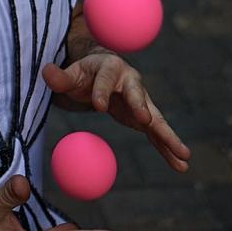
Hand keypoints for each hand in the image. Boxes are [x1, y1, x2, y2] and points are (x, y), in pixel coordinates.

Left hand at [43, 55, 190, 172]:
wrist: (103, 73)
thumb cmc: (85, 73)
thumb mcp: (72, 74)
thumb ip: (60, 76)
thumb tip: (47, 72)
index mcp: (111, 67)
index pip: (106, 78)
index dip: (102, 91)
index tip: (98, 106)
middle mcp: (132, 82)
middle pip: (138, 95)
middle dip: (142, 107)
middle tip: (146, 121)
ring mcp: (141, 100)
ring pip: (155, 119)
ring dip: (168, 136)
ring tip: (184, 154)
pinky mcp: (144, 117)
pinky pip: (157, 135)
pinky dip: (167, 149)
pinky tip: (180, 165)